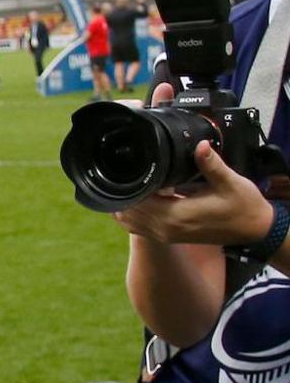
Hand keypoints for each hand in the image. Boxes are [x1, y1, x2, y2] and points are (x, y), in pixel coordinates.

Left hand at [112, 85, 275, 245]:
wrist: (254, 229)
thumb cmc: (243, 206)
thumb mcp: (230, 182)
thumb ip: (211, 164)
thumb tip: (200, 145)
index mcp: (176, 216)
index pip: (138, 201)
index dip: (134, 184)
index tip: (137, 167)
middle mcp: (166, 229)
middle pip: (128, 212)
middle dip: (127, 192)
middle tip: (135, 171)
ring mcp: (166, 236)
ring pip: (129, 222)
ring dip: (128, 204)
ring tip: (138, 183)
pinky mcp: (169, 237)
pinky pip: (139, 228)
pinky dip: (134, 214)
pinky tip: (143, 197)